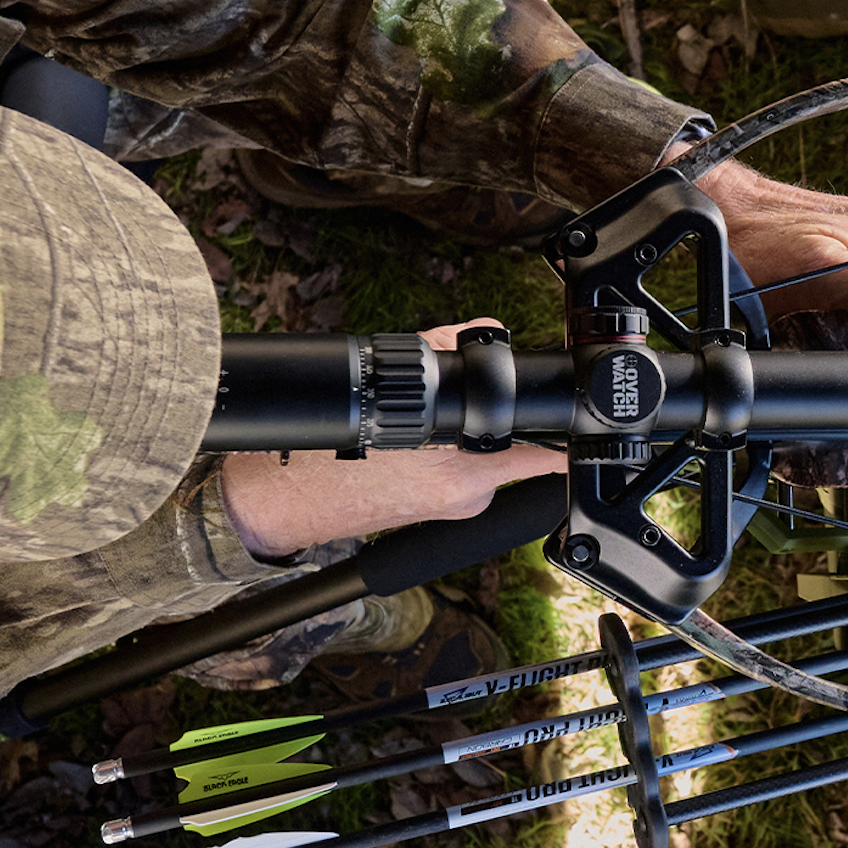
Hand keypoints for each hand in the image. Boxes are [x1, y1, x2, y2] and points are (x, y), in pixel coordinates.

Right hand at [221, 319, 566, 558]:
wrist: (275, 504)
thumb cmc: (319, 450)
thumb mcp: (383, 381)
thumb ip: (440, 350)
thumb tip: (481, 330)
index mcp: (462, 470)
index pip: (547, 454)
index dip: (560, 428)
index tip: (572, 415)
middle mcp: (465, 497)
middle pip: (517, 447)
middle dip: (504, 419)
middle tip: (472, 399)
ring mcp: (452, 512)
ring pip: (489, 460)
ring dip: (473, 438)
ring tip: (427, 425)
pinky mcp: (435, 518)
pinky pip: (464, 478)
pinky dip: (451, 457)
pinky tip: (417, 448)